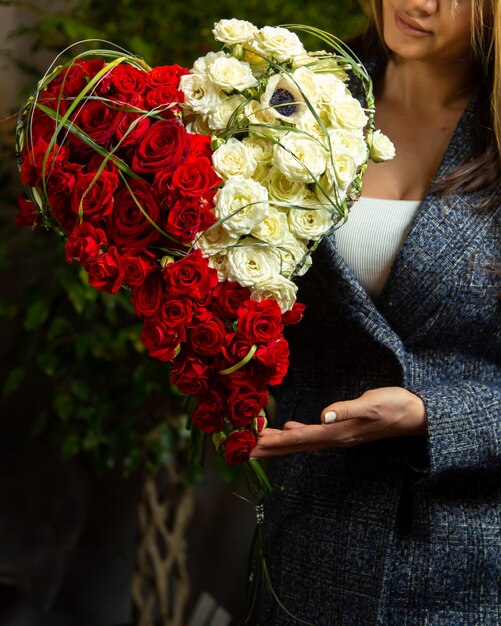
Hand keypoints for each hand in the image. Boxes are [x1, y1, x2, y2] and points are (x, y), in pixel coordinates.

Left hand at [250, 387, 426, 457]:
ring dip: (278, 442)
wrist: (415, 415)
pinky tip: (290, 429)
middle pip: (294, 445)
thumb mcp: (372, 404)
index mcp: (337, 432)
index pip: (297, 439)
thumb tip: (324, 415)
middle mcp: (335, 438)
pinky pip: (312, 435)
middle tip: (241, 450)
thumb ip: (348, 410)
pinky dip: (296, 434)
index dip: (272, 442)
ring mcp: (339, 436)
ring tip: (257, 441)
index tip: (250, 445)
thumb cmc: (395, 406)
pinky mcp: (343, 429)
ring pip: (301, 442)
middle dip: (267, 448)